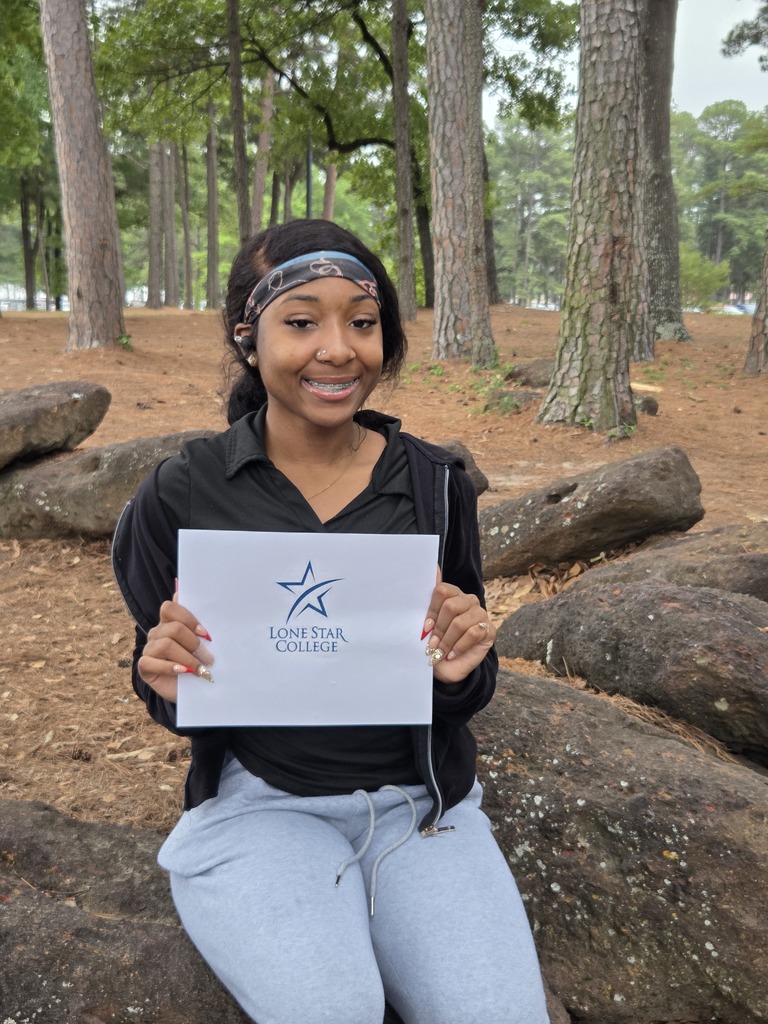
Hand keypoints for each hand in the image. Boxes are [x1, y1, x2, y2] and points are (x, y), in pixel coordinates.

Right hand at [137, 593, 213, 701]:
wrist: (195, 690)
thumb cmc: (200, 662)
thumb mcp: (203, 643)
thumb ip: (197, 623)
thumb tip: (183, 592)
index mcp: (170, 622)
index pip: (170, 608)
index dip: (189, 619)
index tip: (206, 634)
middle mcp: (157, 633)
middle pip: (173, 628)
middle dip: (194, 643)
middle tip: (208, 658)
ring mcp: (149, 649)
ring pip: (166, 645)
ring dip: (187, 658)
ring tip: (201, 669)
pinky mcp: (144, 667)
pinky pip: (151, 662)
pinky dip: (170, 667)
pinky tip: (183, 672)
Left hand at [421, 571, 494, 685]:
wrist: (448, 668)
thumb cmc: (437, 644)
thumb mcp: (428, 625)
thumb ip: (429, 601)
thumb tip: (433, 567)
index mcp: (453, 595)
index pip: (442, 591)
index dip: (432, 610)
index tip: (425, 628)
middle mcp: (468, 600)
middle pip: (450, 606)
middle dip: (439, 629)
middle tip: (431, 645)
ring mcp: (480, 614)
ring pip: (460, 623)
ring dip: (447, 641)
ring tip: (440, 652)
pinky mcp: (490, 629)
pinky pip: (472, 634)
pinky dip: (459, 647)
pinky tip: (452, 654)